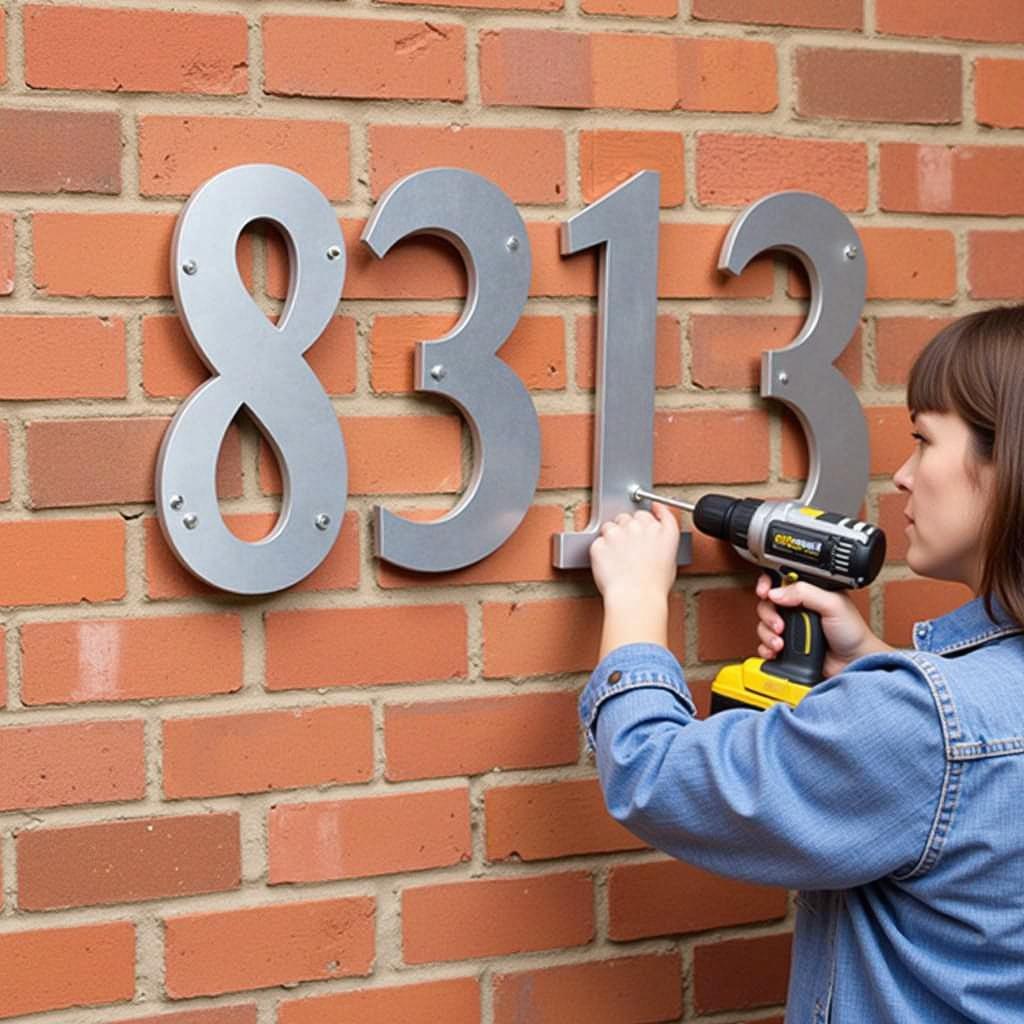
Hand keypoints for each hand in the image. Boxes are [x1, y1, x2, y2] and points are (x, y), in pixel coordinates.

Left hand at [591, 503, 680, 658]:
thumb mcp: (670, 561)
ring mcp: (618, 532)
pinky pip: (597, 542)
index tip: (649, 510)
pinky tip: (608, 565)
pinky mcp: (600, 542)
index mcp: (662, 531)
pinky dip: (600, 551)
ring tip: (616, 558)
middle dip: (627, 527)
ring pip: (610, 526)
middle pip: (629, 516)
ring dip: (611, 537)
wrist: (636, 598)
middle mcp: (641, 526)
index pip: (656, 510)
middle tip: (627, 546)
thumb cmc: (653, 587)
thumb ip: (662, 542)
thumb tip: (655, 540)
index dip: (649, 513)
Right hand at [755, 573, 891, 676]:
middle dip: (768, 615)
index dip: (767, 584)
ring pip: (764, 624)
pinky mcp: (788, 646)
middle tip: (779, 625)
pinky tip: (776, 650)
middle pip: (767, 603)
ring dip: (767, 633)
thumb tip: (776, 592)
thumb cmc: (852, 632)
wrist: (854, 662)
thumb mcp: (832, 604)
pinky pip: (765, 644)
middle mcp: (797, 608)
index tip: (764, 592)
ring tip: (781, 642)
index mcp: (808, 591)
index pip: (780, 581)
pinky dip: (766, 647)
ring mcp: (791, 627)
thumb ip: (805, 593)